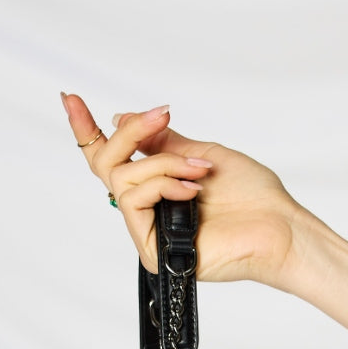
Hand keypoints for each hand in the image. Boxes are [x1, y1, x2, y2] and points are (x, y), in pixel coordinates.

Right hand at [60, 93, 304, 287]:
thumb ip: (162, 143)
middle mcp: (149, 210)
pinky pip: (134, 201)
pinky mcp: (152, 250)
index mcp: (158, 188)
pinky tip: (193, 190)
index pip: (112, 160)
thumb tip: (121, 118)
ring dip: (164, 164)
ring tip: (200, 170)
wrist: (277, 228)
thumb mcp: (202, 153)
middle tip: (160, 117)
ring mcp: (149, 232)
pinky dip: (164, 184)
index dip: (88, 130)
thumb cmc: (253, 197)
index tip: (70, 98)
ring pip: (123, 179)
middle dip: (129, 134)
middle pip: (107, 165)